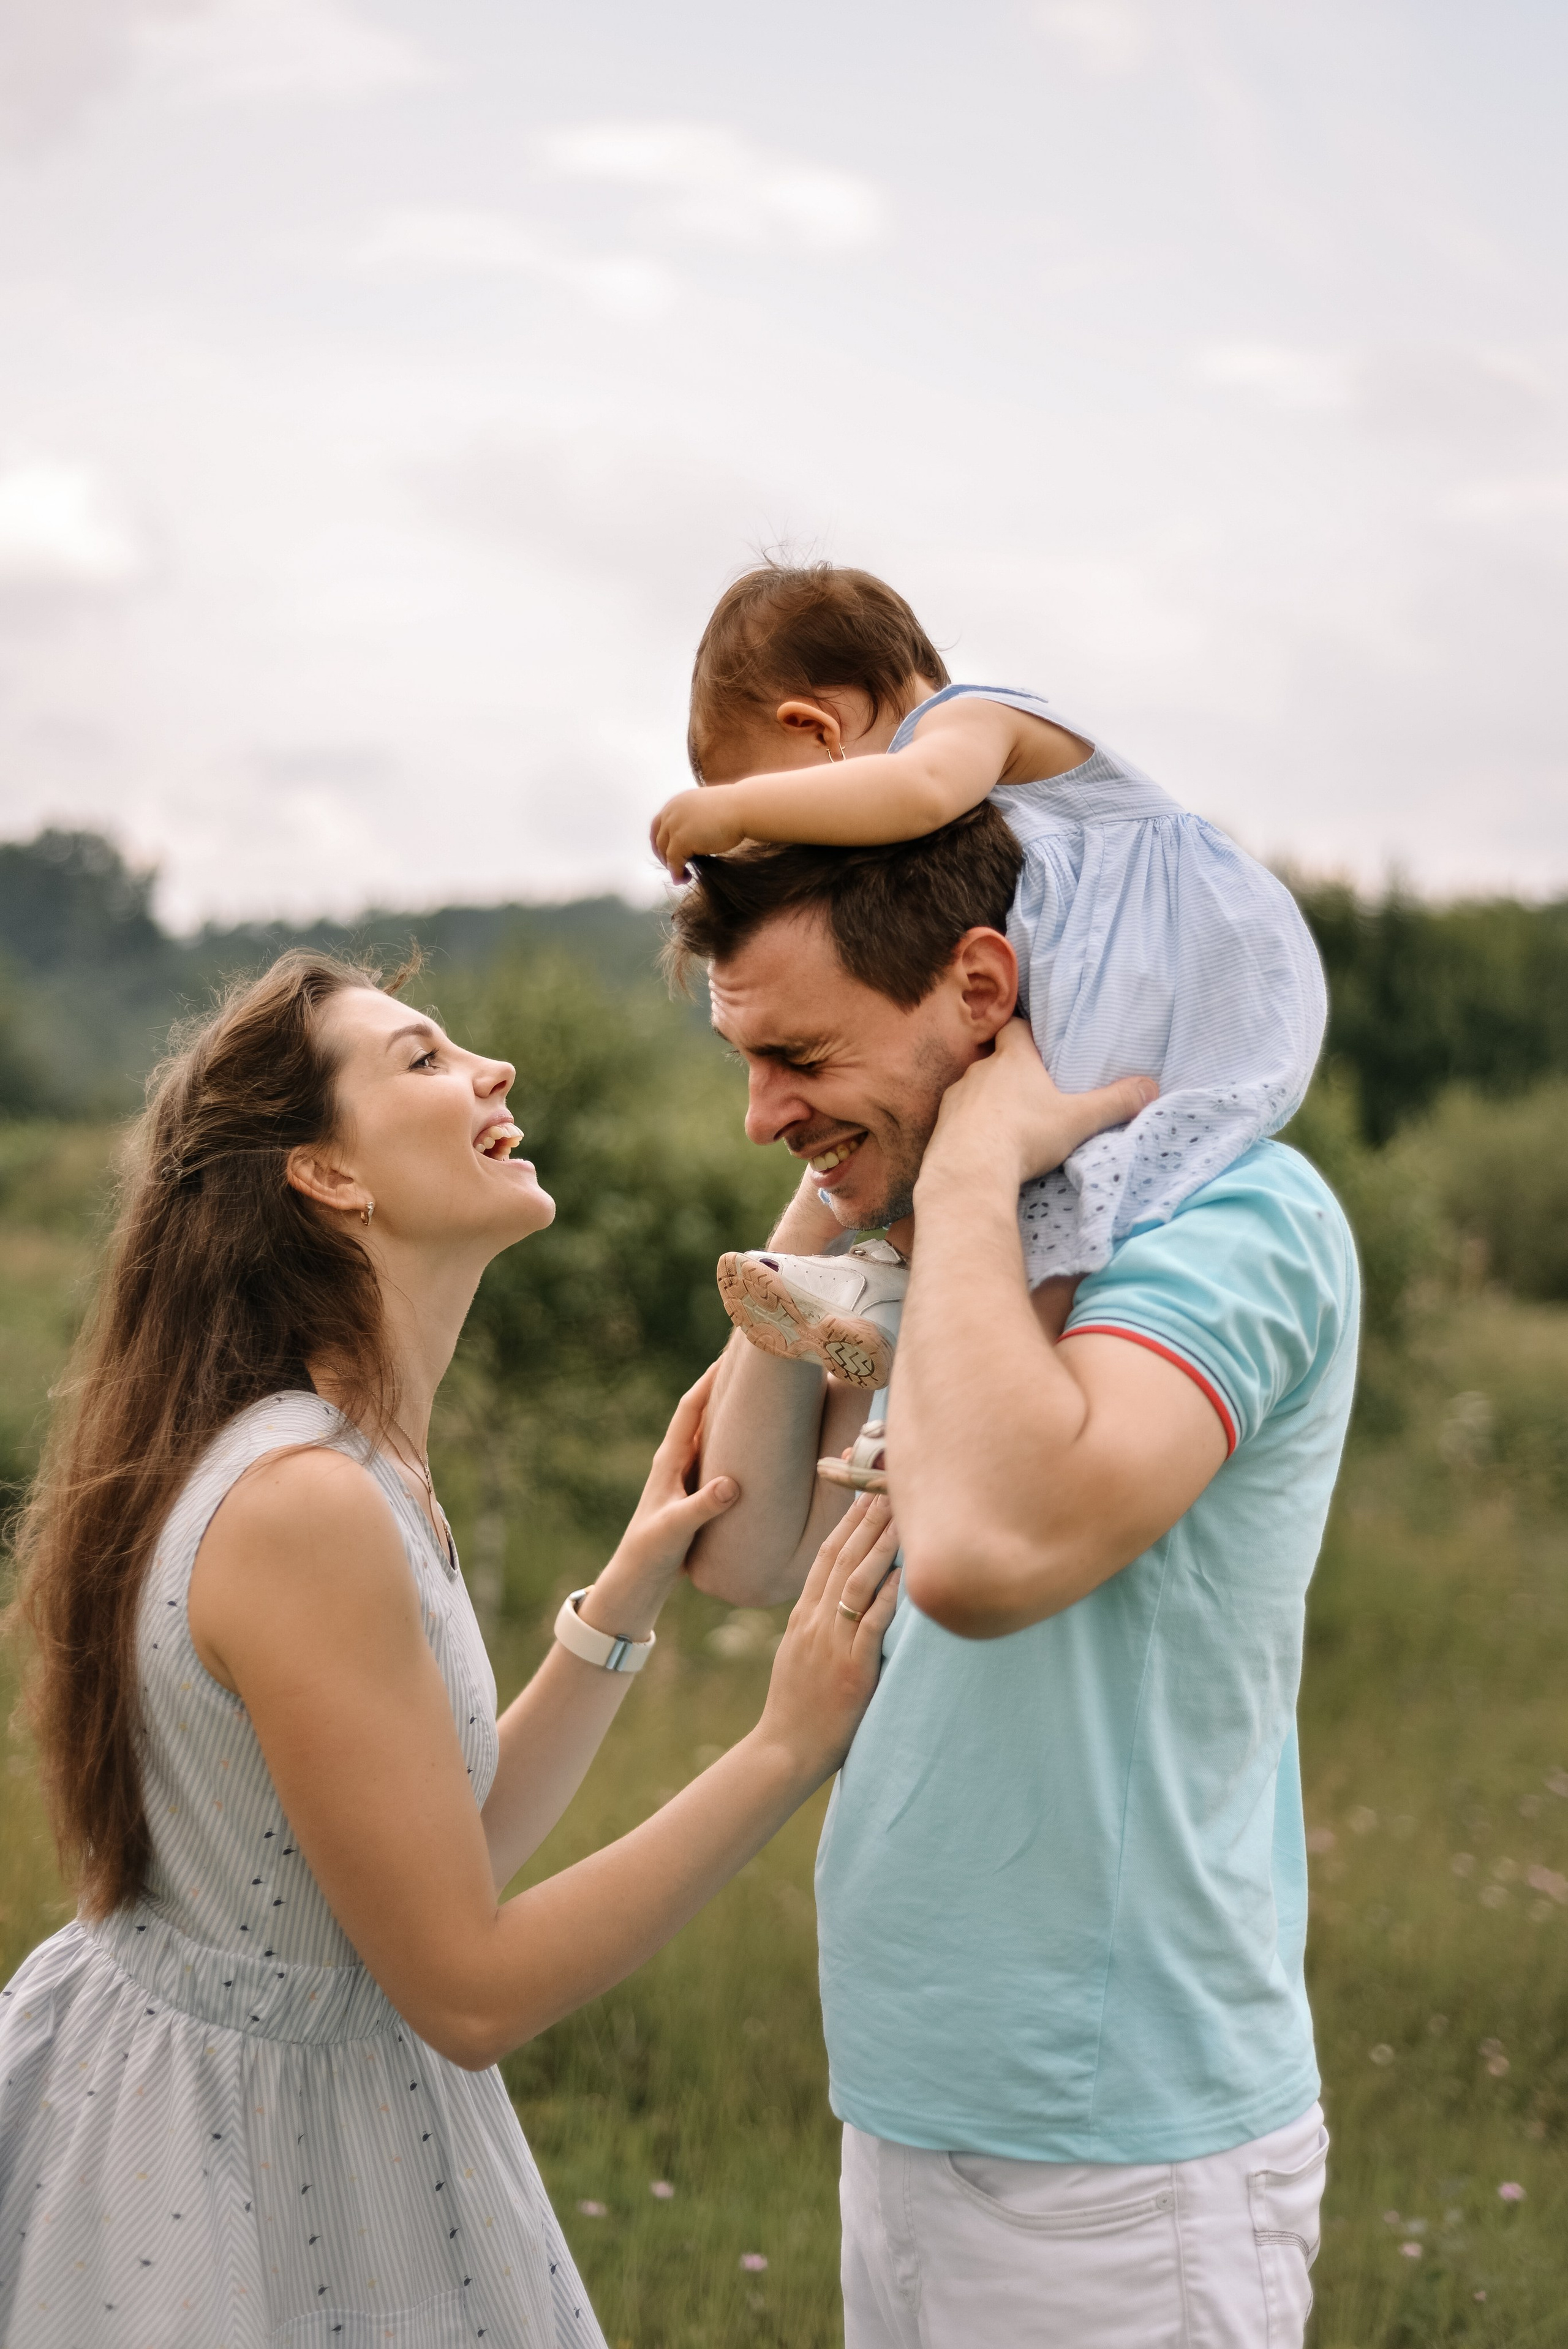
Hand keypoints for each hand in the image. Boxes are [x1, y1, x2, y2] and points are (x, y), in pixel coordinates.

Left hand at [582, 1363, 738, 1638]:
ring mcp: (685, 1477)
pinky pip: (719, 1457)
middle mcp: (676, 1462)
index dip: (710, 1380)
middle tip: (753, 1360)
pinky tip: (759, 1444)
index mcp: (668, 1461)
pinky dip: (737, 1443)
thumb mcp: (674, 1531)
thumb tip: (732, 1485)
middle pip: (703, 1412)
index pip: (691, 1409)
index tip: (732, 1353)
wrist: (635, 1583)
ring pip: (713, 1434)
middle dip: (726, 1386)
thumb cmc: (648, 1555)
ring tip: (763, 1391)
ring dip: (733, 1412)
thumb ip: (701, 1508)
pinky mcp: (695, 1493)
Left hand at [651, 786, 748, 880]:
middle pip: (657, 839)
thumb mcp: (706, 810)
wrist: (743, 809)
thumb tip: (692, 838)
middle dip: (664, 856)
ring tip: (682, 877)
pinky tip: (684, 879)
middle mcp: (671, 811)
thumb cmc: (734, 810)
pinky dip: (677, 872)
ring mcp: (674, 825)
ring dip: (671, 866)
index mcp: (677, 802)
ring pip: (664, 851)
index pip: (658, 824)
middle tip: (674, 868)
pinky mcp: (681, 840)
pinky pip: (673, 861)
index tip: (667, 854)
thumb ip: (694, 820)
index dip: (660, 841)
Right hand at [756, 1492, 901, 1782]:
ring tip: (900, 1511)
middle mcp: (815, 1620)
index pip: (827, 1550)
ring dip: (879, 1544)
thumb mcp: (803, 1651)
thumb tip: (852, 1592)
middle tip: (887, 1476)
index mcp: (805, 1613)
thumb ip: (824, 1619)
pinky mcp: (850, 1669)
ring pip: (856, 1581)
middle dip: (865, 1513)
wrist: (786, 1751)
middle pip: (841, 1554)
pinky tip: (904, 1575)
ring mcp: (830, 1643)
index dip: (846, 1513)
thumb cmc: (802, 1706)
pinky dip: (887, 1598)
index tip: (861, 1481)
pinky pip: (870, 1626)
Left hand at [918, 1018, 1156, 1196]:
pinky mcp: (941, 1125)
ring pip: (975, 1090)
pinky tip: (985, 1146)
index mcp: (1012, 1058)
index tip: (1038, 1043)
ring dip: (989, 1101)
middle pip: (995, 1060)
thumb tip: (1151, 1087)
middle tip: (1032, 1091)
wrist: (969, 1169)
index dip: (1025, 1032)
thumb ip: (1114, 1103)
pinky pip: (959, 1119)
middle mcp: (979, 1070)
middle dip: (1011, 1072)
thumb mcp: (1078, 1120)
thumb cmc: (1025, 1135)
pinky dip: (971, 1126)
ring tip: (1009, 1122)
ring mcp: (956, 1097)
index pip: (1014, 1028)